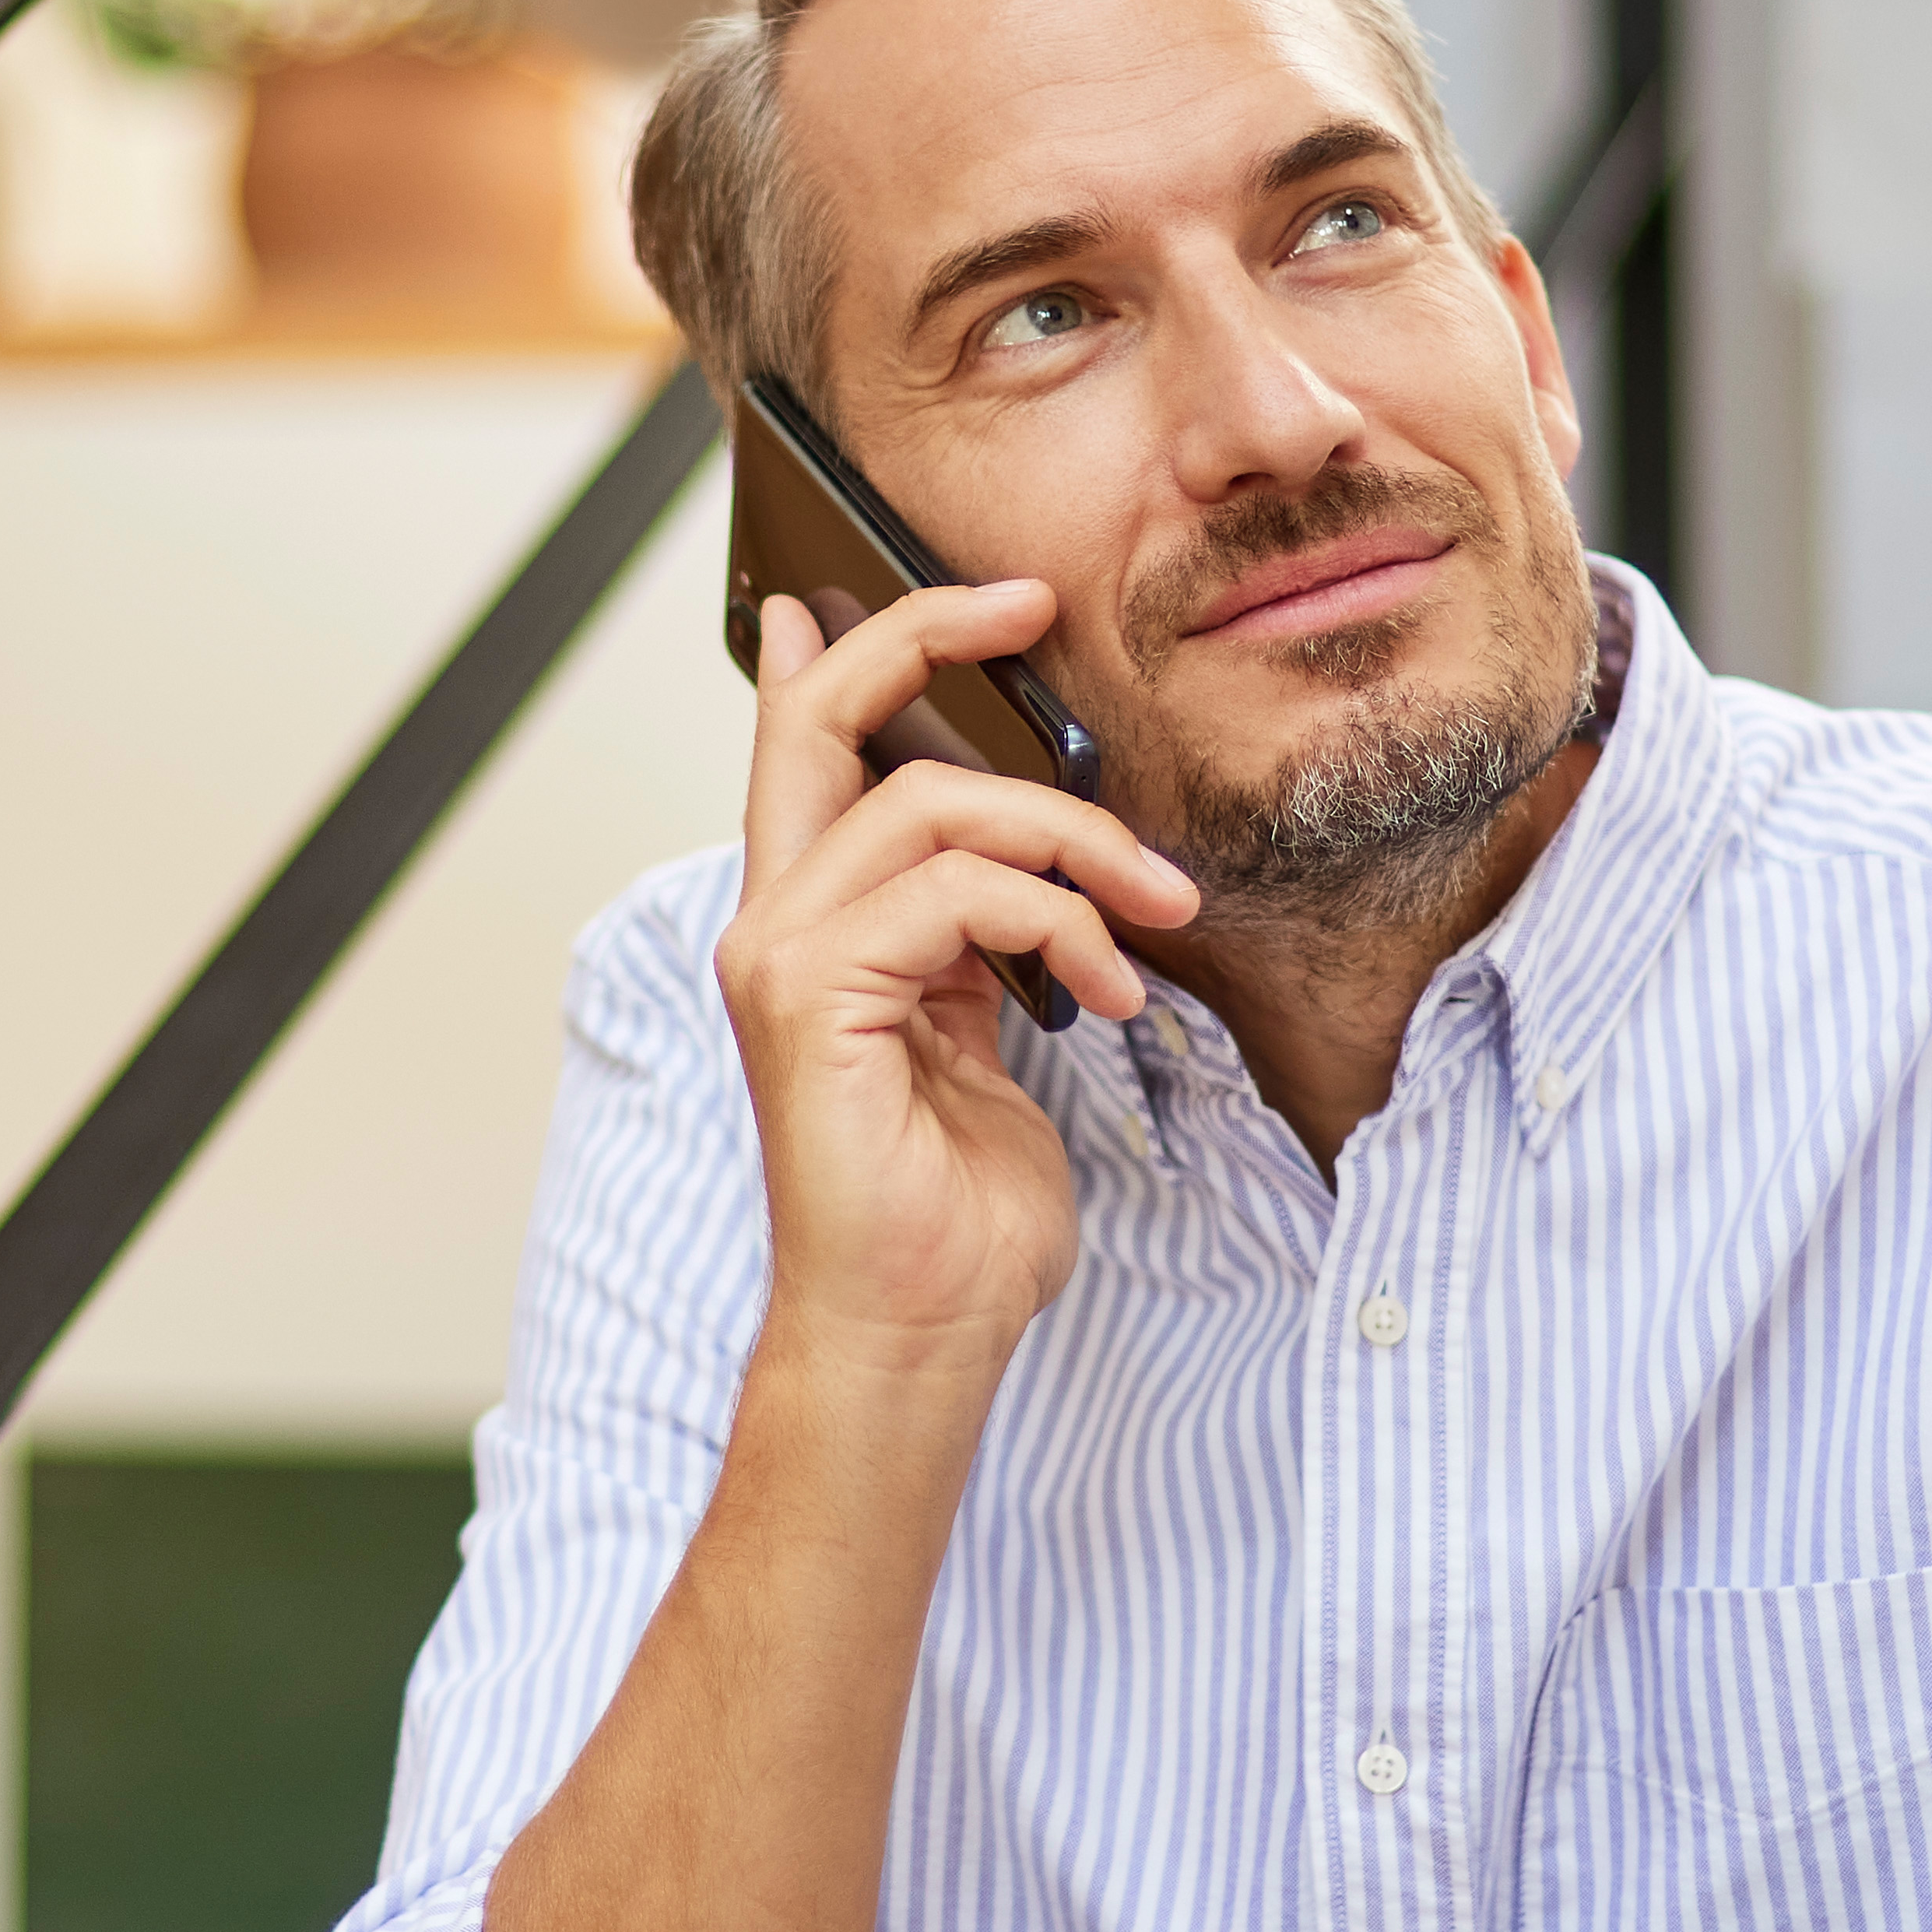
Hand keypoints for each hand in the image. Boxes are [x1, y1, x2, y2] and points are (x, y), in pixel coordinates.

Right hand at [718, 587, 1201, 1362]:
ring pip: (932, 805)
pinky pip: (955, 895)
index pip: (814, 738)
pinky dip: (1059, 925)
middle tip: (1037, 611)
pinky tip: (1110, 993)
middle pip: (829, 719)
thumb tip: (1036, 843)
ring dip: (1074, 843)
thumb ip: (985, 930)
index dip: (879, 642)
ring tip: (1154, 914)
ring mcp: (781, 958)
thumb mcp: (989, 1027)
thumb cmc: (957, 1206)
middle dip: (933, 636)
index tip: (985, 599)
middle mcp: (777, 923)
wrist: (921, 1332)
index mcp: (818, 922)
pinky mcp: (811, 1000)